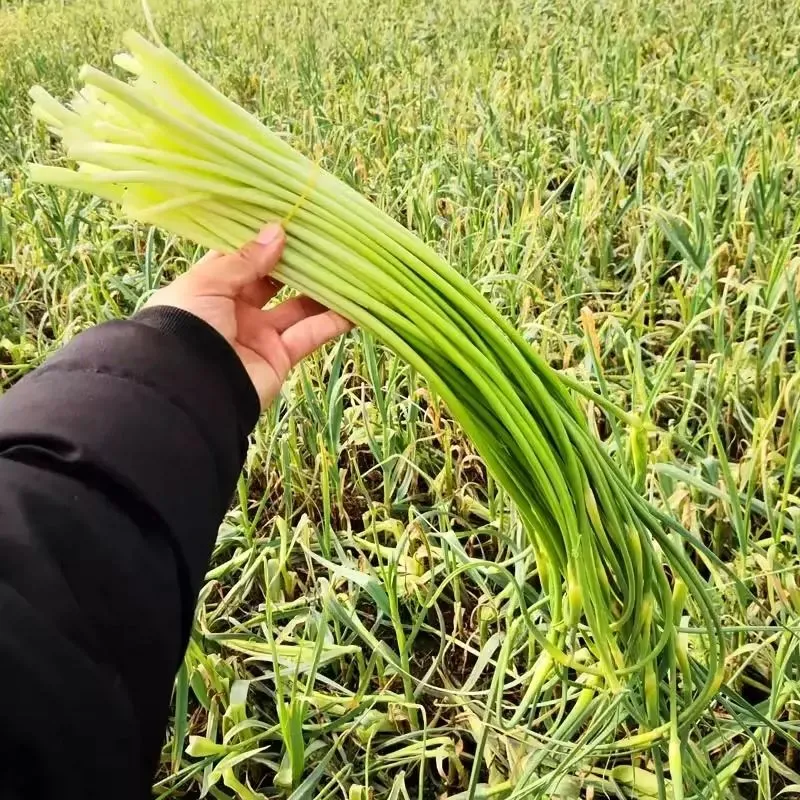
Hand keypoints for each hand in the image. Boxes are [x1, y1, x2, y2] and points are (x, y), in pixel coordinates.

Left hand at [145, 223, 352, 407]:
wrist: (190, 388)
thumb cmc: (187, 325)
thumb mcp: (208, 283)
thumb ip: (244, 259)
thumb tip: (277, 232)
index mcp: (210, 289)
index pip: (239, 259)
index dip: (260, 241)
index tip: (287, 220)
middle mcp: (235, 310)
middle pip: (272, 281)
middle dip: (295, 263)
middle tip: (322, 240)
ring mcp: (259, 335)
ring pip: (297, 307)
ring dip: (321, 291)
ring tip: (347, 268)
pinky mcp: (280, 357)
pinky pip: (310, 335)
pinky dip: (333, 322)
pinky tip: (354, 306)